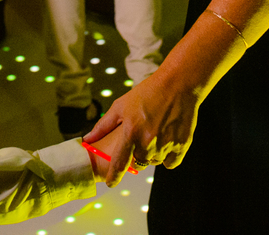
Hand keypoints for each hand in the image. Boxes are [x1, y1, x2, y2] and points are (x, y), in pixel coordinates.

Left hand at [84, 71, 201, 185]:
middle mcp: (147, 142)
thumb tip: (87, 140)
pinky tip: (167, 139)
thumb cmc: (146, 93)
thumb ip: (103, 126)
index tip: (110, 183)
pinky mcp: (181, 146)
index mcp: (130, 132)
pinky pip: (170, 162)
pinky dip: (168, 156)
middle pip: (138, 163)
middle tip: (142, 138)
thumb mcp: (120, 106)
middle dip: (137, 156)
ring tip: (155, 134)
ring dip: (152, 155)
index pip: (118, 164)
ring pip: (154, 162)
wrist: (177, 85)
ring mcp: (165, 145)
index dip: (114, 177)